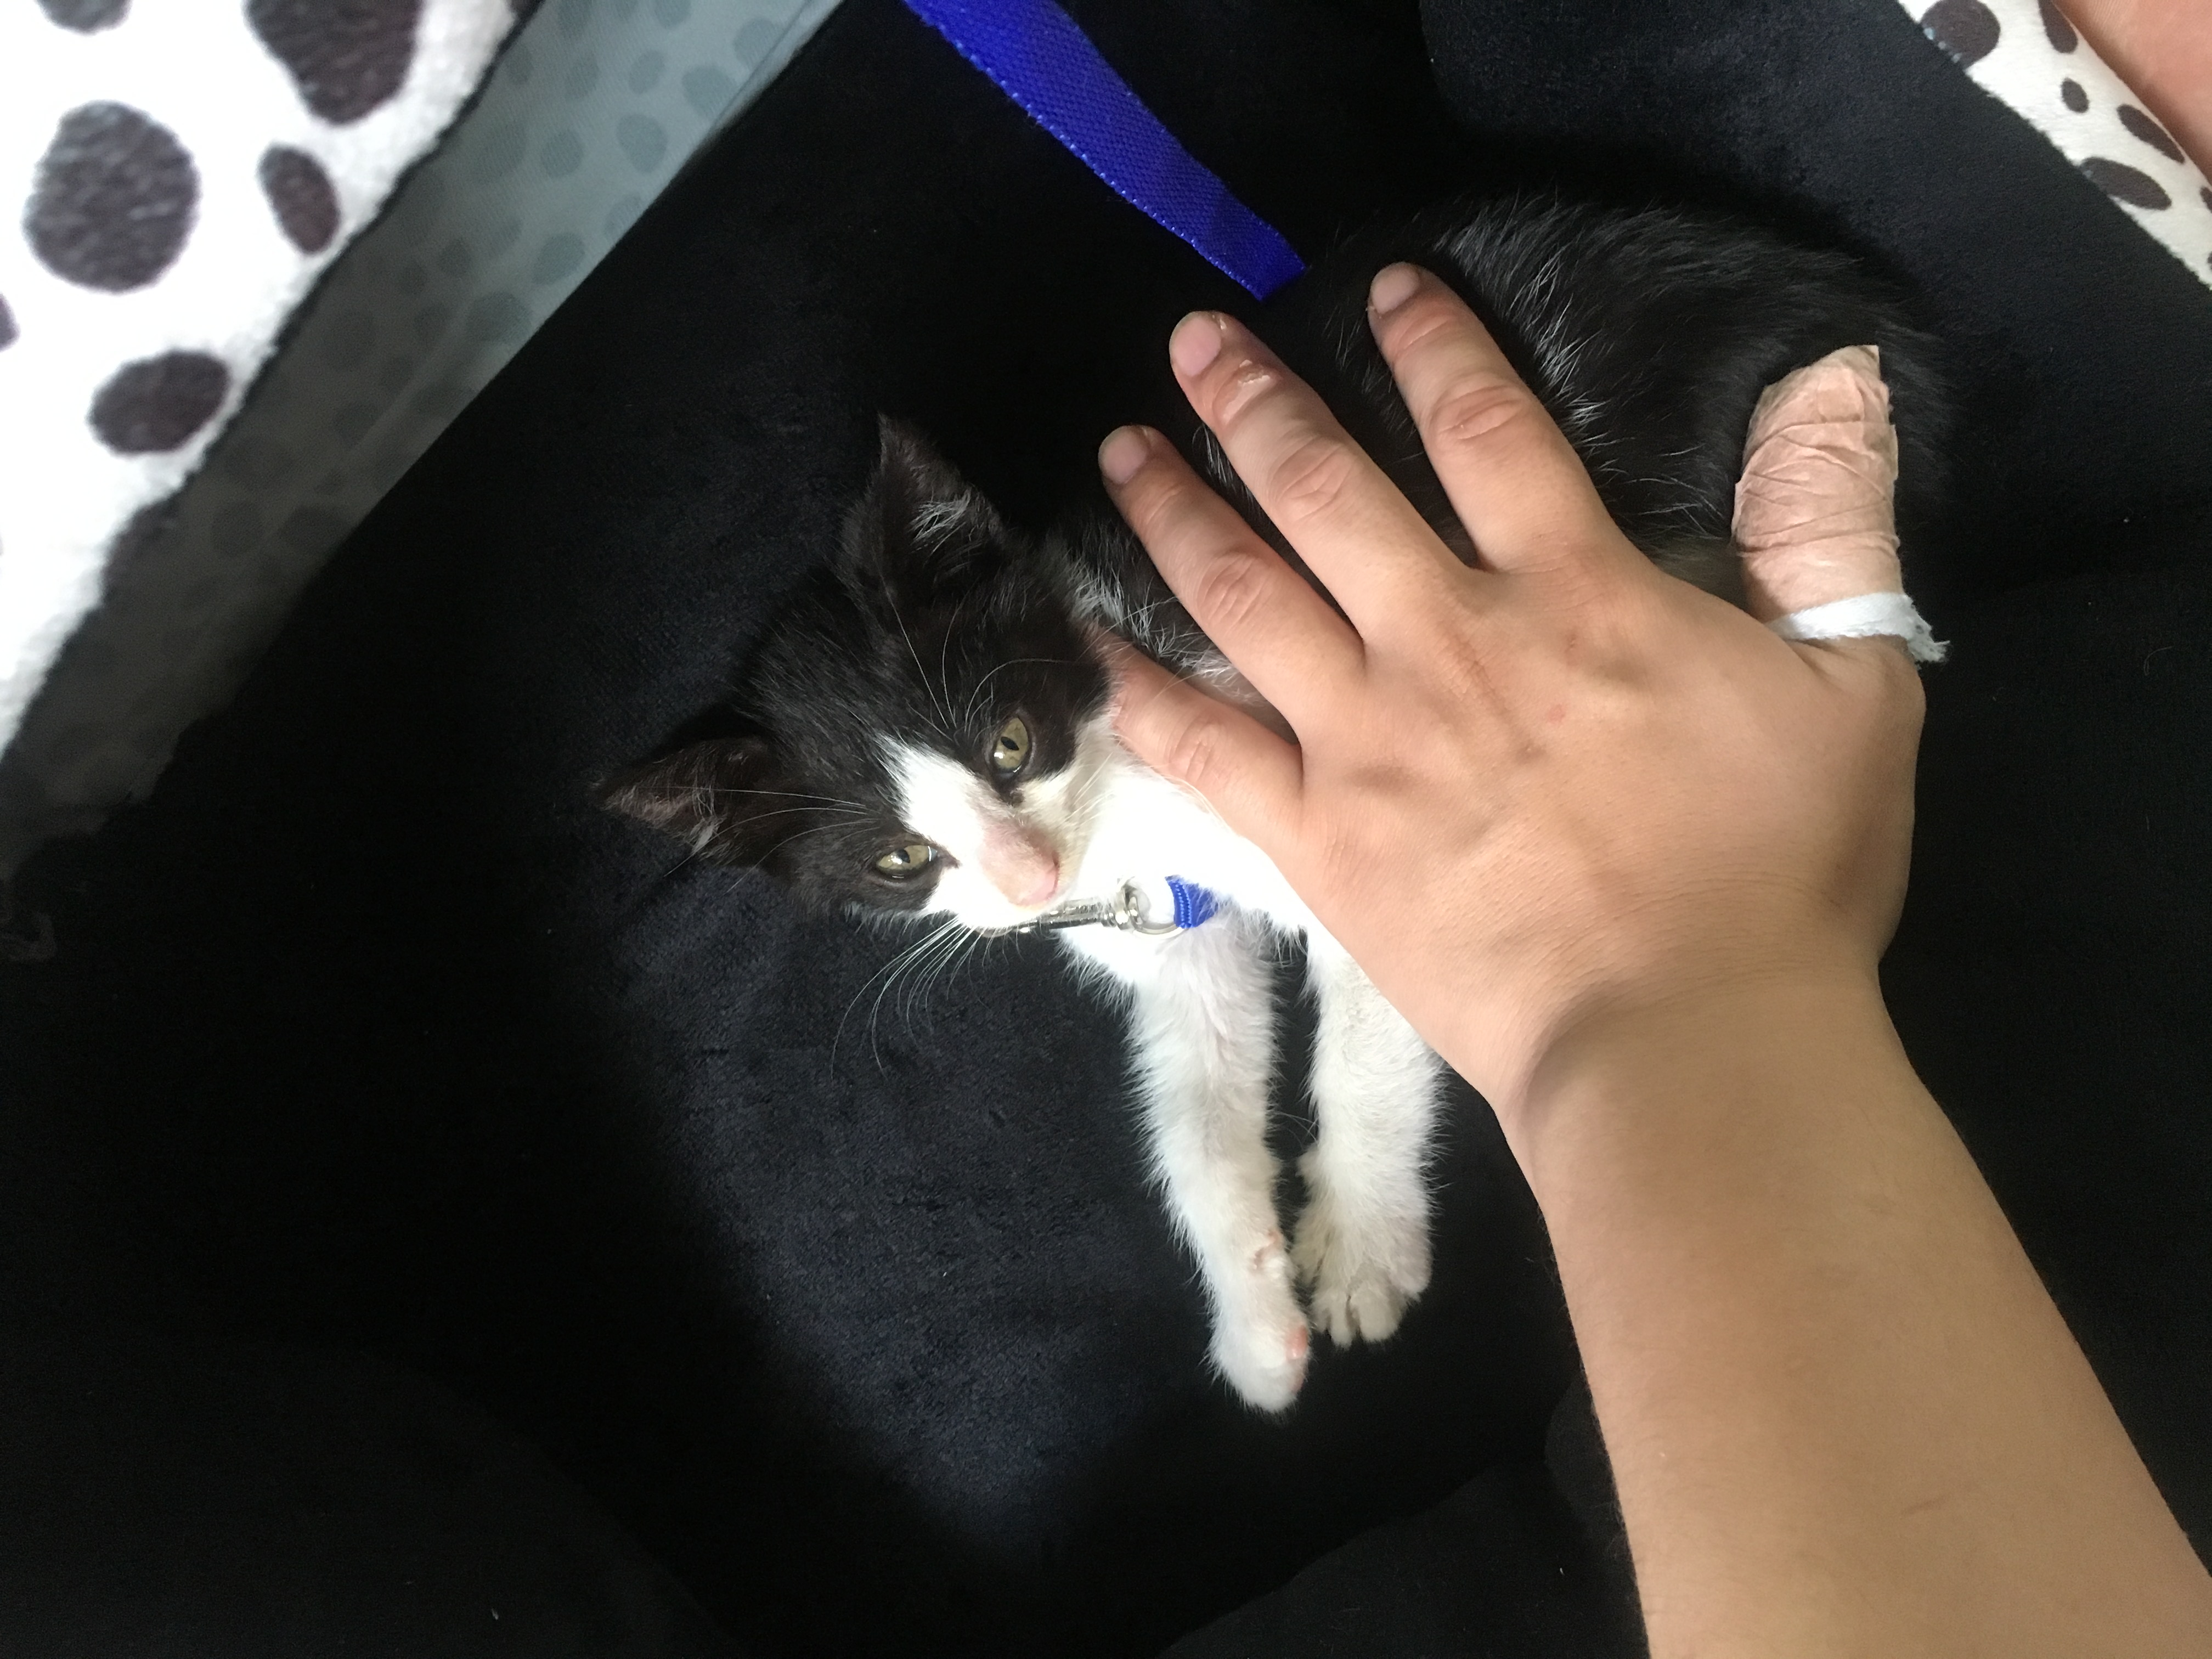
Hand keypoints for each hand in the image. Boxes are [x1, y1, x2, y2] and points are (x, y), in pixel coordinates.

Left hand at [1101, 265, 1924, 1125]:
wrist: (1681, 1039)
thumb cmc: (1777, 874)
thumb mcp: (1851, 688)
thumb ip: (1829, 529)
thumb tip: (1833, 385)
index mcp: (1573, 596)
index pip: (1490, 431)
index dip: (1435, 348)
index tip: (1385, 290)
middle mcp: (1446, 642)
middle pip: (1327, 491)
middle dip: (1254, 403)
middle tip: (1193, 339)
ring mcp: (1365, 739)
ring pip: (1243, 593)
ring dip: (1172, 510)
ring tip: (1119, 448)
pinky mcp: (1316, 837)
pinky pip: (1201, 749)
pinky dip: (1136, 690)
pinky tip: (1085, 639)